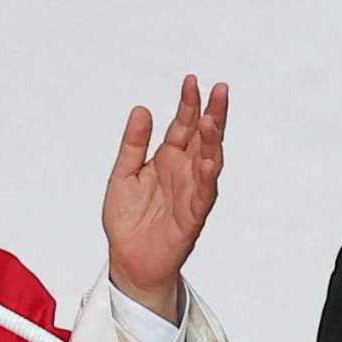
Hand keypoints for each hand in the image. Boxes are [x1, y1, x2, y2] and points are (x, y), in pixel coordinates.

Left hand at [102, 75, 228, 321]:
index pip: (183, 125)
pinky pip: (204, 196)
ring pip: (209, 162)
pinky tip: (208, 162)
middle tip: (219, 89)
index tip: (192, 80)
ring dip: (213, 142)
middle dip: (212, 113)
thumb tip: (142, 109)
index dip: (188, 103)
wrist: (128, 261)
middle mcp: (184, 172)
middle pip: (204, 138)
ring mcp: (191, 193)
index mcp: (168, 159)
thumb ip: (133, 145)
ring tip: (211, 119)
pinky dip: (207, 179)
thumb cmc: (128, 220)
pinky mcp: (192, 217)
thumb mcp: (123, 175)